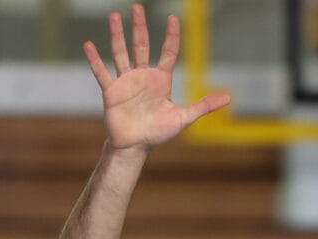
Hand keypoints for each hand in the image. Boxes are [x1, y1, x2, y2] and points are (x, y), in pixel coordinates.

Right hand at [84, 5, 230, 152]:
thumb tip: (228, 98)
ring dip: (117, 35)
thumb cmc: (158, 132)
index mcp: (160, 80)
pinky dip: (95, 60)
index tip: (173, 18)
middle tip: (137, 7)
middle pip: (141, 45)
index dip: (171, 36)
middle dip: (140, 27)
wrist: (136, 147)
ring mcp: (126, 81)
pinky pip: (102, 73)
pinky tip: (89, 45)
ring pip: (120, 53)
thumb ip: (203, 106)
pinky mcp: (112, 91)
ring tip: (114, 16)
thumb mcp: (183, 118)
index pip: (167, 52)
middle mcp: (142, 76)